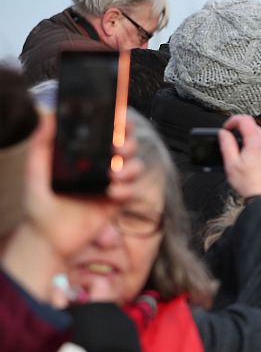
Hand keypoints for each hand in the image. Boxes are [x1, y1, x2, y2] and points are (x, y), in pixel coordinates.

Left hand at [7, 114, 143, 301]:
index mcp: (83, 155)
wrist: (48, 238)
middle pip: (127, 146)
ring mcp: (110, 183)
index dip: (118, 123)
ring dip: (129, 167)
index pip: (105, 132)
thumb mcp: (35, 170)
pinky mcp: (116, 202)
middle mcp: (99, 166)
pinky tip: (111, 193)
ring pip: (135, 166)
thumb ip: (41, 142)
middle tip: (118, 149)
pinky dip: (126, 189)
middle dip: (129, 144)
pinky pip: (131, 190)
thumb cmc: (38, 204)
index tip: (121, 119)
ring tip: (113, 175)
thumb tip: (48, 113)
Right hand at [219, 115, 260, 198]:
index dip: (232, 120)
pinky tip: (246, 155)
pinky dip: (253, 144)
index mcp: (256, 142)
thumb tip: (223, 133)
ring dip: (246, 136)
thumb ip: (226, 144)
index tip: (225, 128)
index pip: (245, 119)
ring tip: (236, 148)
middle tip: (229, 138)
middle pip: (252, 125)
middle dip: (239, 128)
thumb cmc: (249, 183)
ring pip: (258, 134)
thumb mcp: (231, 163)